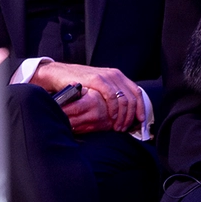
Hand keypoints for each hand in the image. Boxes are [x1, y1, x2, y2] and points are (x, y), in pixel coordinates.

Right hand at [30, 61, 144, 133]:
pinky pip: (112, 96)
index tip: (140, 120)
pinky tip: (111, 117)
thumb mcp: (99, 86)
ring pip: (124, 99)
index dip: (141, 108)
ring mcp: (106, 76)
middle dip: (131, 116)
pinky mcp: (97, 79)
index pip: (137, 92)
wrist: (59, 74)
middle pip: (132, 98)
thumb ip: (111, 93)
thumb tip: (123, 111)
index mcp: (117, 76)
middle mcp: (114, 75)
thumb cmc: (78, 83)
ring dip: (123, 116)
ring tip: (117, 126)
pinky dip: (114, 108)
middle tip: (125, 128)